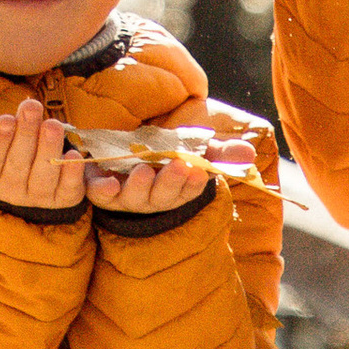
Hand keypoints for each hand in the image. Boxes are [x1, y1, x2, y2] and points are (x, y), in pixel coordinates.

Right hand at [0, 100, 82, 209]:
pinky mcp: (61, 200)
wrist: (17, 169)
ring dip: (49, 150)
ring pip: (43, 175)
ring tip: (53, 125)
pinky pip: (68, 190)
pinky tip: (75, 154)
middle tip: (31, 106)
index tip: (4, 120)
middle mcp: (9, 192)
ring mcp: (36, 198)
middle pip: (19, 163)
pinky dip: (72, 174)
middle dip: (26, 133)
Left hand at [84, 128, 258, 218]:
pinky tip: (107, 182)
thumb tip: (248, 154)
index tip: (200, 170)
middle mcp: (153, 198)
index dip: (194, 183)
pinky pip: (100, 195)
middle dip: (171, 182)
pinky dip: (102, 190)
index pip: (189, 191)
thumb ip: (218, 153)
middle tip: (178, 166)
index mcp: (177, 190)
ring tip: (144, 170)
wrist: (122, 156)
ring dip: (140, 186)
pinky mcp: (101, 189)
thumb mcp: (192, 150)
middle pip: (163, 196)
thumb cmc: (164, 155)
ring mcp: (127, 196)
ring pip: (134, 198)